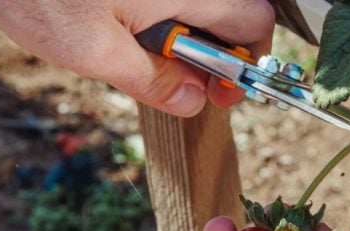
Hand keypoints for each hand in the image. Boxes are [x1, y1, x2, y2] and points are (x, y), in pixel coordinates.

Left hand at [0, 0, 275, 115]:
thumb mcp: (94, 51)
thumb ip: (152, 80)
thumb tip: (192, 101)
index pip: (255, 23)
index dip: (247, 64)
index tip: (221, 93)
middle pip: (232, 13)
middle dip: (214, 55)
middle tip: (180, 81)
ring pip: (200, 6)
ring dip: (184, 37)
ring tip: (141, 53)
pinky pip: (171, 0)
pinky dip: (161, 18)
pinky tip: (126, 28)